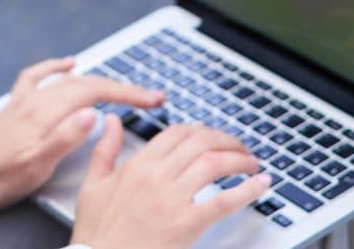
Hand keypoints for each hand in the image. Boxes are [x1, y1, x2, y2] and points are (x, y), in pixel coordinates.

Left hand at [0, 56, 164, 211]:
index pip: (95, 93)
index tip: (153, 99)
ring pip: (70, 80)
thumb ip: (64, 138)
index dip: (128, 94)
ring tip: (122, 88)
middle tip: (151, 97)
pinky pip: (40, 76)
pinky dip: (57, 67)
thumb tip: (93, 113)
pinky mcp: (17, 105)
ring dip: (99, 80)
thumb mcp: (36, 165)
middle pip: (87, 83)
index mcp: (45, 112)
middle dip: (122, 87)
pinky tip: (67, 64)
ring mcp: (26, 100)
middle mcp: (36, 100)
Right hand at [70, 119, 271, 248]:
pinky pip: (222, 201)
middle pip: (200, 142)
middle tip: (240, 148)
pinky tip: (260, 185)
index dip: (201, 131)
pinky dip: (246, 190)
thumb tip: (110, 120)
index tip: (214, 138)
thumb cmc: (97, 232)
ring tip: (252, 164)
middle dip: (226, 140)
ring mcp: (172, 198)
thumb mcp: (93, 184)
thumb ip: (105, 149)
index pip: (177, 133)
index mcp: (137, 164)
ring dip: (239, 159)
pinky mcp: (185, 223)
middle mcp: (156, 176)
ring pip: (214, 163)